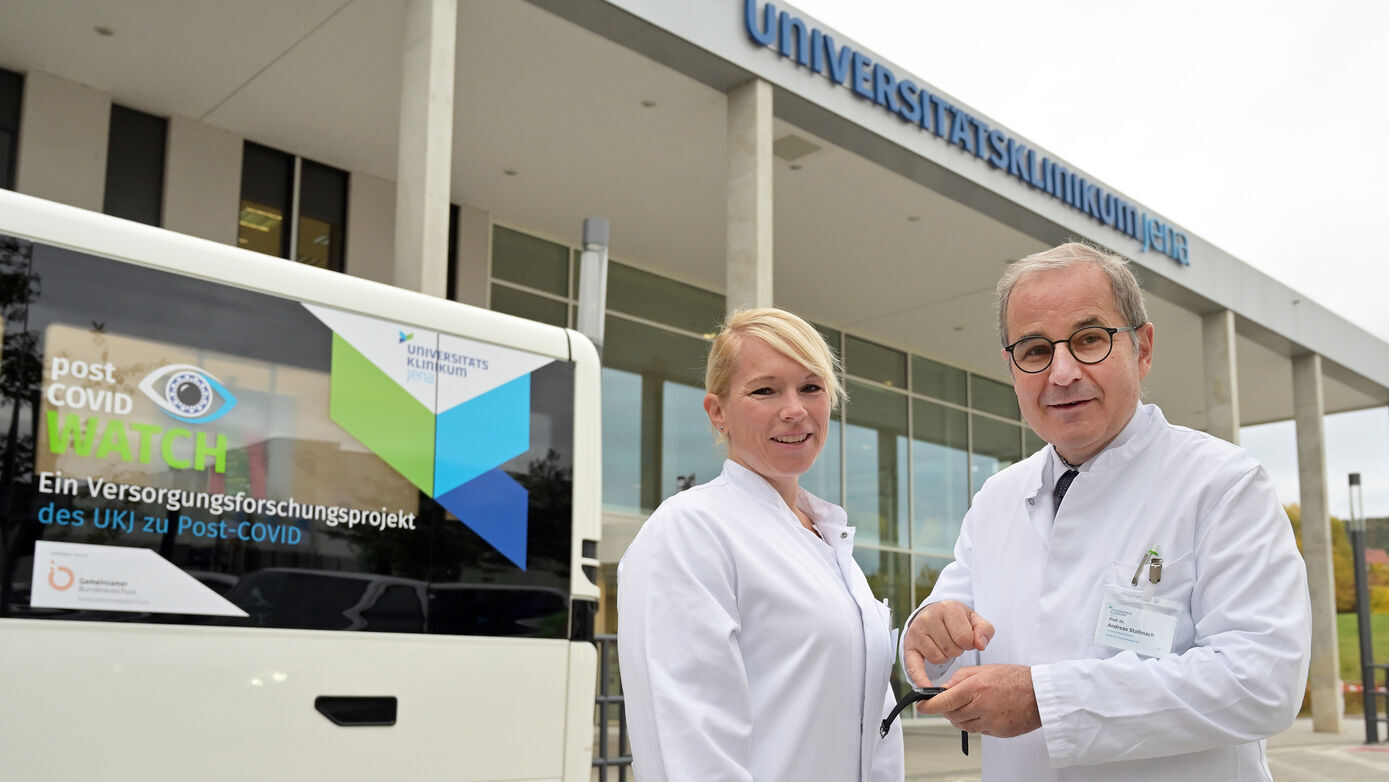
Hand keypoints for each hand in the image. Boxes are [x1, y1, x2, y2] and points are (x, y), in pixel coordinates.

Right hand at [902, 600, 993, 685]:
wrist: (935, 614)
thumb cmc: (956, 620)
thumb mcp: (974, 620)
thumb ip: (984, 630)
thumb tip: (980, 644)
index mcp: (948, 608)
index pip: (964, 638)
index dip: (969, 644)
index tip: (966, 639)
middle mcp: (929, 617)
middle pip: (951, 649)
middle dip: (956, 650)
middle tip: (953, 641)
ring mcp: (916, 631)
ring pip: (937, 658)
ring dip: (944, 657)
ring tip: (943, 645)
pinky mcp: (908, 646)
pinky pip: (914, 666)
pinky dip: (920, 678)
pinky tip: (925, 686)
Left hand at [919, 664, 1040, 737]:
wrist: (1040, 695)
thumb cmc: (1015, 679)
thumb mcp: (984, 670)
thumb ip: (960, 678)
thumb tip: (944, 688)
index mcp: (977, 687)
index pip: (945, 700)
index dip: (930, 705)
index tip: (921, 707)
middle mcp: (982, 706)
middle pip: (952, 715)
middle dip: (946, 710)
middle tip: (949, 702)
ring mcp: (991, 721)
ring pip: (963, 725)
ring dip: (959, 717)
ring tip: (968, 705)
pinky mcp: (998, 732)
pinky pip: (978, 730)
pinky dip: (974, 723)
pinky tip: (982, 712)